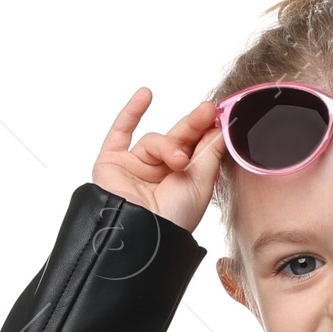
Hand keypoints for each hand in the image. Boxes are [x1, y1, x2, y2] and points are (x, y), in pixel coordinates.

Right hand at [91, 88, 224, 233]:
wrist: (144, 236)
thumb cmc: (174, 220)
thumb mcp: (201, 183)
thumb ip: (210, 152)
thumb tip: (221, 125)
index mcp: (182, 181)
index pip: (195, 148)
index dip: (206, 130)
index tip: (218, 115)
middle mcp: (159, 174)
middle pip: (177, 139)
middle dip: (192, 126)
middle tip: (207, 112)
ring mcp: (135, 167)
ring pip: (154, 140)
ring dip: (168, 146)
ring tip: (179, 161)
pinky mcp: (112, 162)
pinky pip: (120, 132)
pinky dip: (131, 112)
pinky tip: (145, 95)